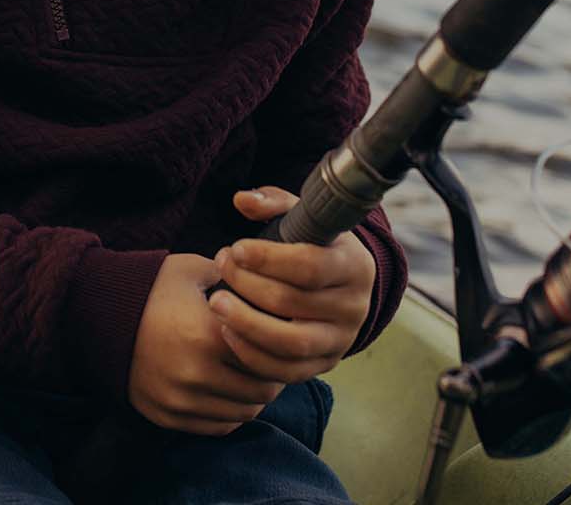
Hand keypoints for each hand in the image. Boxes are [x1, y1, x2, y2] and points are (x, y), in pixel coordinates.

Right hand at [128, 253, 285, 435]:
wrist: (95, 316)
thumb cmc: (149, 288)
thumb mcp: (192, 271)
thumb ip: (234, 277)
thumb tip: (266, 280)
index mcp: (210, 335)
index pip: (271, 357)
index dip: (281, 348)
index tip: (280, 338)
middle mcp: (198, 374)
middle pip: (262, 390)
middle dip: (272, 375)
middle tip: (270, 359)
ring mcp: (181, 400)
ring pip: (244, 412)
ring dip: (252, 395)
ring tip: (249, 375)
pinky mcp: (168, 416)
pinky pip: (217, 426)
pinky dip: (230, 412)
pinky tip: (227, 390)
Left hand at [209, 186, 376, 384]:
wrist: (341, 285)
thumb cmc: (314, 246)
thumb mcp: (302, 218)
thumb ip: (272, 202)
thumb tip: (242, 200)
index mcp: (354, 265)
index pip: (310, 266)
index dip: (268, 258)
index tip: (235, 249)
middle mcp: (354, 306)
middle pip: (294, 303)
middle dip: (247, 284)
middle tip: (220, 266)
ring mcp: (341, 340)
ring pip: (291, 343)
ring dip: (246, 324)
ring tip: (216, 302)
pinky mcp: (324, 364)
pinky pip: (286, 371)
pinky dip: (252, 355)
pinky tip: (228, 332)